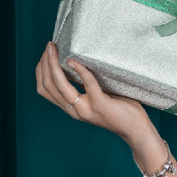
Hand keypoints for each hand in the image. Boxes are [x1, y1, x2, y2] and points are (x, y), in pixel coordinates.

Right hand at [35, 41, 151, 145]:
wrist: (136, 130)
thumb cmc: (119, 109)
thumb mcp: (94, 97)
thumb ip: (83, 86)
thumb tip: (73, 62)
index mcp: (71, 108)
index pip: (44, 89)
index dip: (41, 70)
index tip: (45, 54)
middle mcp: (75, 110)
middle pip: (48, 86)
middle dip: (45, 63)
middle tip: (50, 46)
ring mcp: (86, 109)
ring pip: (60, 86)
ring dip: (54, 65)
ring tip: (55, 49)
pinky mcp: (101, 105)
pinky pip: (87, 84)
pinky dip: (79, 70)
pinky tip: (74, 60)